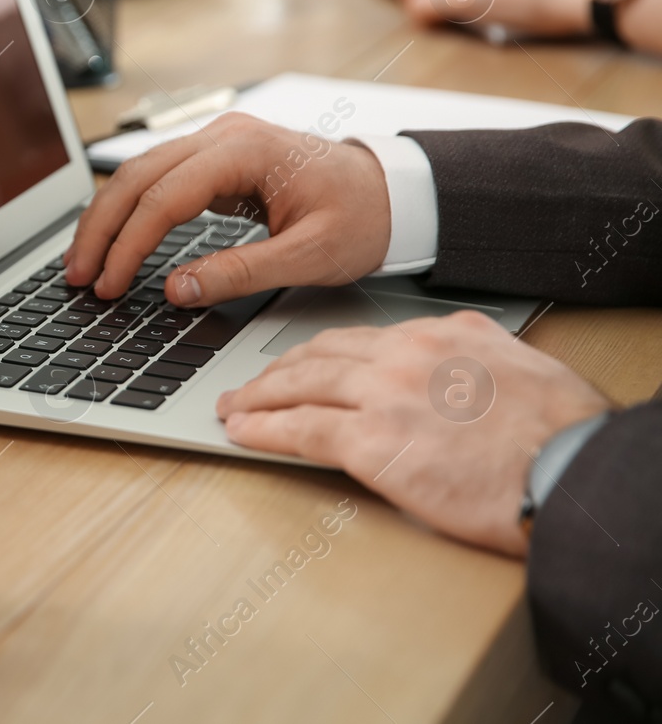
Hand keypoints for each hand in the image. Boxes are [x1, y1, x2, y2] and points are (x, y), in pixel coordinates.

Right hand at [64, 113, 391, 305]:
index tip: (110, 285)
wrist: (395, 190)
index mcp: (246, 150)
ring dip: (106, 218)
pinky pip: (157, 179)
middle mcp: (223, 135)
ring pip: (138, 174)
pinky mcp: (216, 158)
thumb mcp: (310, 256)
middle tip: (77, 276)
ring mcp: (217, 141)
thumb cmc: (364, 217)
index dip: (129, 245)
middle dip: (99, 229)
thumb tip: (176, 289)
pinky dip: (129, 210)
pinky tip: (114, 240)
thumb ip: (240, 273)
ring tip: (84, 262)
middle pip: (135, 177)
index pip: (164, 198)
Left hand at [218, 311, 610, 555]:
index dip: (324, 353)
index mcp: (444, 334)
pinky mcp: (371, 442)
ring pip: (299, 385)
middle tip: (252, 383)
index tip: (305, 363)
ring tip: (233, 407)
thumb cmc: (565, 436)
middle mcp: (406, 354)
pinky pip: (299, 430)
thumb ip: (477, 360)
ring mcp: (384, 394)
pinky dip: (262, 429)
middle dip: (278, 369)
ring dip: (257, 396)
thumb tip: (462, 365)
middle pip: (321, 354)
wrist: (574, 471)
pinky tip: (242, 433)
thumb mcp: (523, 369)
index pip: (364, 338)